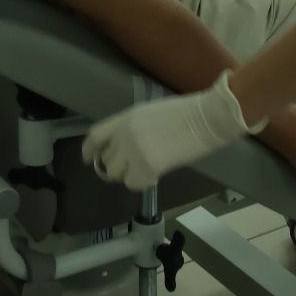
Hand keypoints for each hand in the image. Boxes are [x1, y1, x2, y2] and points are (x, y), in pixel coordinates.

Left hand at [83, 72, 259, 190]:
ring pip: (118, 174)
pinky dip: (142, 182)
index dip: (89, 150)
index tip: (89, 159)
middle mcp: (124, 134)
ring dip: (129, 175)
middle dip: (117, 166)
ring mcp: (134, 151)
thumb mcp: (151, 113)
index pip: (96, 135)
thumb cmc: (186, 113)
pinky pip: (134, 183)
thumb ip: (133, 128)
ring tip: (145, 170)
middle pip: (107, 159)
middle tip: (131, 168)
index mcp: (125, 118)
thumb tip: (126, 146)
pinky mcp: (146, 167)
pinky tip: (156, 175)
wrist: (206, 118)